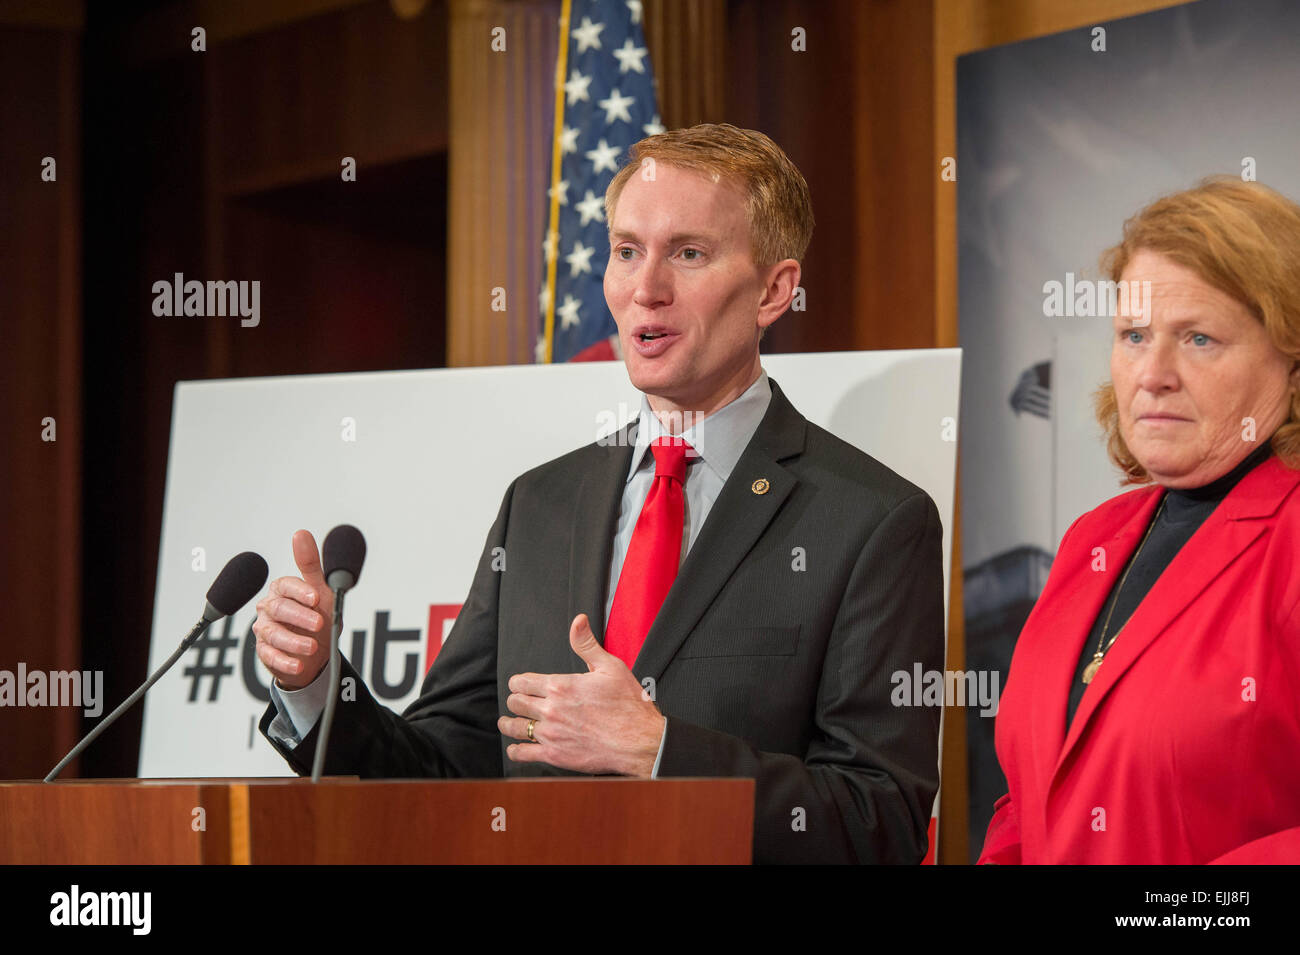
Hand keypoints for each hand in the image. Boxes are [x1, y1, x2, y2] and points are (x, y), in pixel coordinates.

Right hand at [253, 530, 333, 689]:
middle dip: (300, 616)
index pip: (286, 585)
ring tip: (312, 647)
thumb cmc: (318, 615)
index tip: (316, 598)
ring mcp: (265, 630)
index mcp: (283, 590)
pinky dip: (285, 661)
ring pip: (273, 634)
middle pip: (279, 609)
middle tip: (319, 623)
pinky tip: (299, 664)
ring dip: (293, 641)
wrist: (317, 652)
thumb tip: (301, 534)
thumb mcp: (321, 590)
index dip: (300, 591)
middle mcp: (270, 608)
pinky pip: (270, 656)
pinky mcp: (265, 652)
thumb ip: (311, 564)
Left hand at [498, 614, 665, 776]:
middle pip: (515, 703)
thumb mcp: (610, 667)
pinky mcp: (555, 755)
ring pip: (514, 727)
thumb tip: (577, 621)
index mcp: (561, 686)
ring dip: (509, 723)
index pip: (522, 681)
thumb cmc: (629, 705)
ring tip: (509, 722)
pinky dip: (516, 750)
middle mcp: (551, 709)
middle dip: (515, 700)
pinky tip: (517, 748)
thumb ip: (586, 644)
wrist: (639, 741)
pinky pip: (523, 754)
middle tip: (519, 702)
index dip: (519, 682)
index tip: (521, 684)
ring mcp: (551, 734)